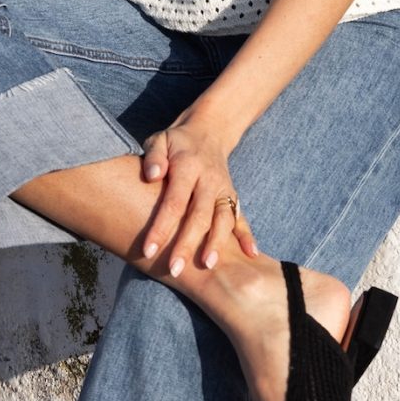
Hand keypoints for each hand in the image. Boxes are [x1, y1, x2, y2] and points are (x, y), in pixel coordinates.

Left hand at [137, 112, 257, 276]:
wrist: (209, 131)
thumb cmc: (176, 142)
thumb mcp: (160, 140)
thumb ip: (155, 156)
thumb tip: (151, 175)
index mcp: (188, 166)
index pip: (174, 201)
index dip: (161, 227)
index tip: (148, 250)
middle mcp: (209, 179)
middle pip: (200, 215)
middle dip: (187, 244)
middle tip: (174, 269)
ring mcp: (224, 189)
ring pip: (223, 219)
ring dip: (217, 243)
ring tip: (208, 266)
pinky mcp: (233, 195)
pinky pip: (242, 217)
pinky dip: (247, 235)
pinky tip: (251, 254)